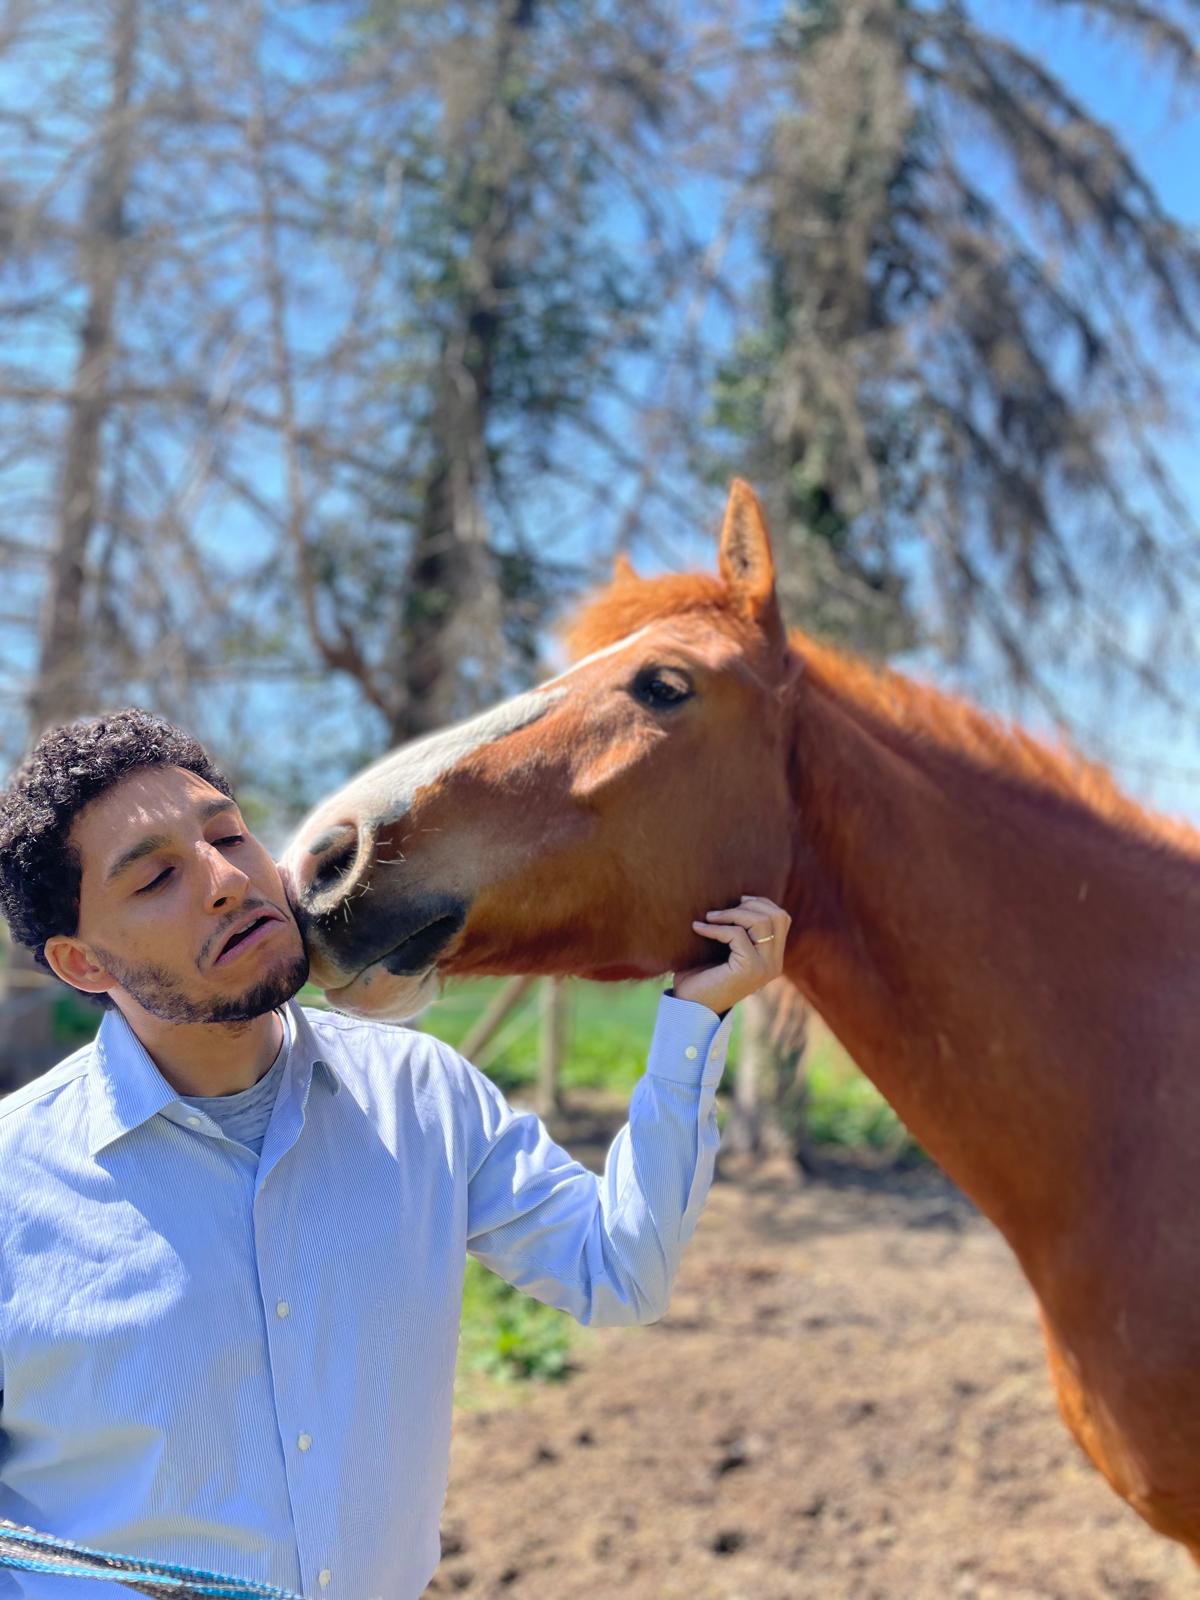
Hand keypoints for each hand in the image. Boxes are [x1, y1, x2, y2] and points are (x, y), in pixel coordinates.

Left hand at [671, 895, 790, 1015]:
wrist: (690, 1008)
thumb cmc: (702, 977)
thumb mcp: (725, 950)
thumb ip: (739, 929)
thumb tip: (738, 898)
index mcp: (772, 958)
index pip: (782, 918)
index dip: (760, 903)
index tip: (735, 902)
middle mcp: (774, 963)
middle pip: (776, 915)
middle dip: (748, 905)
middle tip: (721, 911)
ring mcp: (765, 967)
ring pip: (762, 922)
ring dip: (732, 913)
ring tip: (709, 917)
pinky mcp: (749, 969)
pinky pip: (736, 934)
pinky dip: (715, 928)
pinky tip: (698, 929)